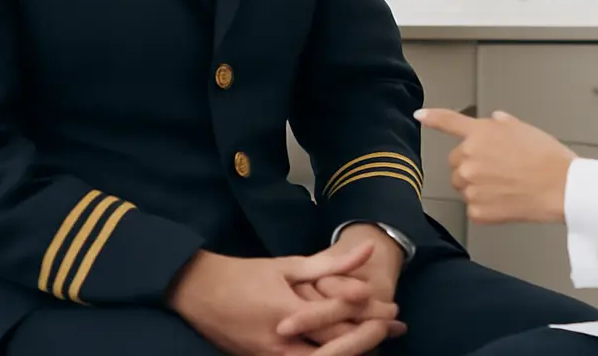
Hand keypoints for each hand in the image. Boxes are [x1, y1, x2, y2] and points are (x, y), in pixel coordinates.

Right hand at [168, 243, 388, 355]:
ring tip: (380, 342)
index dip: (372, 315)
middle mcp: (283, 343)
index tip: (395, 309)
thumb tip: (367, 251)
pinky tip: (349, 350)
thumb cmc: (245, 276)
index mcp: (289, 313)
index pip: (340, 319)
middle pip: (337, 349)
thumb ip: (330, 263)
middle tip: (397, 328)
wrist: (200, 294)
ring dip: (354, 351)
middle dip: (371, 339)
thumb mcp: (288, 265)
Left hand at [416, 108, 576, 224]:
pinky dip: (486, 206)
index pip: (448, 121)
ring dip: (476, 185)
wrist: (561, 187)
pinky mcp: (477, 211)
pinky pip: (473, 208)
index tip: (420, 116)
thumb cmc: (547, 157)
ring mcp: (471, 186)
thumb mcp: (523, 128)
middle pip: (456, 162)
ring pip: (463, 186)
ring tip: (505, 185)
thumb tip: (495, 123)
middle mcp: (470, 157)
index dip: (432, 117)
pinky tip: (506, 201)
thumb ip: (501, 124)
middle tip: (497, 168)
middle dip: (470, 164)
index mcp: (480, 133)